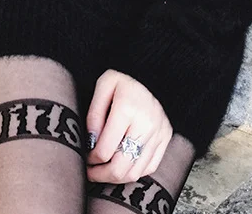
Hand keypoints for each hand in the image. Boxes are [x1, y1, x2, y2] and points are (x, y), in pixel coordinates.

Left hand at [85, 69, 172, 183]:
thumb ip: (94, 114)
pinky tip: (123, 164)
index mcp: (127, 109)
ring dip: (116, 178)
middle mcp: (146, 123)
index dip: (90, 160)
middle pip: (120, 167)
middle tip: (90, 172)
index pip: (104, 150)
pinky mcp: (166, 137)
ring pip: (135, 172)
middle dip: (101, 175)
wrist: (151, 73)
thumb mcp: (103, 86)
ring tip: (103, 172)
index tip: (85, 158)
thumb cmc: (122, 81)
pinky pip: (150, 167)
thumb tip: (91, 142)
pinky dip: (134, 172)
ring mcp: (159, 132)